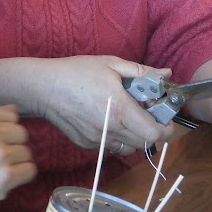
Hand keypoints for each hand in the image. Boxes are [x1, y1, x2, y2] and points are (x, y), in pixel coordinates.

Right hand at [0, 105, 35, 211]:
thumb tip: (14, 108)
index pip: (11, 115)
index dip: (4, 132)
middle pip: (22, 133)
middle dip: (12, 147)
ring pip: (26, 153)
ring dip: (15, 164)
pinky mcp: (5, 177)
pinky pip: (30, 170)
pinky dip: (20, 179)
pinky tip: (2, 183)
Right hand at [35, 57, 175, 155]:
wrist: (44, 88)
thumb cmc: (77, 72)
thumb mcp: (111, 64)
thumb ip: (141, 72)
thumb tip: (166, 74)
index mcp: (121, 110)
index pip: (155, 133)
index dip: (165, 127)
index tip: (163, 116)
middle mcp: (111, 130)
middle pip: (145, 143)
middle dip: (151, 129)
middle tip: (145, 112)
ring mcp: (98, 140)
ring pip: (129, 148)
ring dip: (135, 135)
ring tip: (127, 117)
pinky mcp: (87, 145)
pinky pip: (111, 147)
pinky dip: (117, 138)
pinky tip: (108, 120)